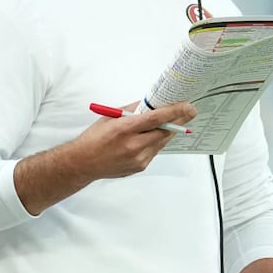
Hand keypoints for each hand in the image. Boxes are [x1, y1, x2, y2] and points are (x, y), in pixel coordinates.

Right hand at [13, 100, 197, 215]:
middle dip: (179, 121)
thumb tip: (149, 104)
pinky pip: (154, 151)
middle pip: (164, 132)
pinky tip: (156, 135)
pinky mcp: (140, 167)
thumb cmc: (94, 138)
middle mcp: (133, 146)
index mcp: (124, 129)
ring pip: (161, 142)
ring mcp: (138, 159)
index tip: (187, 106)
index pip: (156, 119)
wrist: (83, 163)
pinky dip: (157, 142)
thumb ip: (131, 111)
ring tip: (176, 121)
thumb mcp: (110, 117)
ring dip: (169, 131)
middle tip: (189, 111)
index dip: (174, 112)